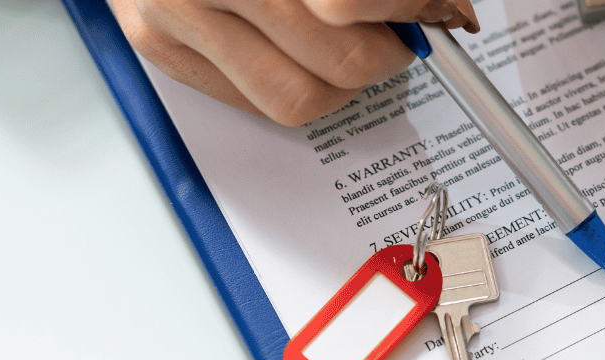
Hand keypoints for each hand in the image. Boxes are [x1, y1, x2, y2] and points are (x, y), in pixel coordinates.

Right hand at [109, 0, 479, 125]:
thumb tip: (445, 9)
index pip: (348, 7)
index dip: (409, 10)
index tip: (436, 11)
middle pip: (341, 60)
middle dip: (385, 50)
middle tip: (396, 30)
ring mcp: (175, 13)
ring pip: (301, 100)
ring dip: (343, 81)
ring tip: (347, 42)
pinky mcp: (158, 44)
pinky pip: (254, 105)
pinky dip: (294, 84)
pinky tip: (294, 45)